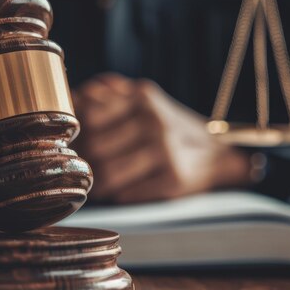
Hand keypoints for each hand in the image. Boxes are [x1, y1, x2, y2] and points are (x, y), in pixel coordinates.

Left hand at [72, 74, 251, 203]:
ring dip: (97, 184)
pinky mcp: (174, 178)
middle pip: (93, 147)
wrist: (217, 154)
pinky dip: (117, 195)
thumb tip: (74, 96)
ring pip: (106, 174)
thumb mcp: (144, 100)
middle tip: (81, 169)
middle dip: (82, 162)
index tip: (72, 144)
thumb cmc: (170, 127)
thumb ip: (109, 93)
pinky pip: (126, 194)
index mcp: (142, 97)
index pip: (87, 116)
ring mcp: (166, 150)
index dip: (74, 135)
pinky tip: (121, 191)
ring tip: (99, 184)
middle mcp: (154, 121)